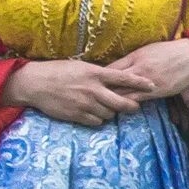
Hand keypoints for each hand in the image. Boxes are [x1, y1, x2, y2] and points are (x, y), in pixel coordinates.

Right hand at [0, 59, 144, 127]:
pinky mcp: (77, 115)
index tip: (152, 85)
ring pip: (109, 114)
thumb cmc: (57, 71)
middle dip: (131, 106)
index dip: (140, 82)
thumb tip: (112, 79)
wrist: (36, 83)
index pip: (124, 78)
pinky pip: (96, 122)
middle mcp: (93, 89)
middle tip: (134, 106)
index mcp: (95, 73)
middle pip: (121, 102)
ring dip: (111, 112)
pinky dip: (98, 119)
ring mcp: (85, 104)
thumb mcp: (80, 66)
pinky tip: (93, 114)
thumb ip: (97, 74)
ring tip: (106, 107)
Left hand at [98, 38, 188, 100]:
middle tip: (90, 99)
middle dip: (102, 90)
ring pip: (123, 91)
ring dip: (113, 100)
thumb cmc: (171, 51)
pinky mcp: (157, 91)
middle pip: (113, 81)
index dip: (100, 78)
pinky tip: (120, 110)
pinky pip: (138, 99)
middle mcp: (138, 68)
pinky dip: (128, 104)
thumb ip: (134, 60)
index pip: (111, 68)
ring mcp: (147, 80)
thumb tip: (118, 69)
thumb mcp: (149, 51)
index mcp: (135, 57)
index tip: (92, 85)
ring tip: (101, 108)